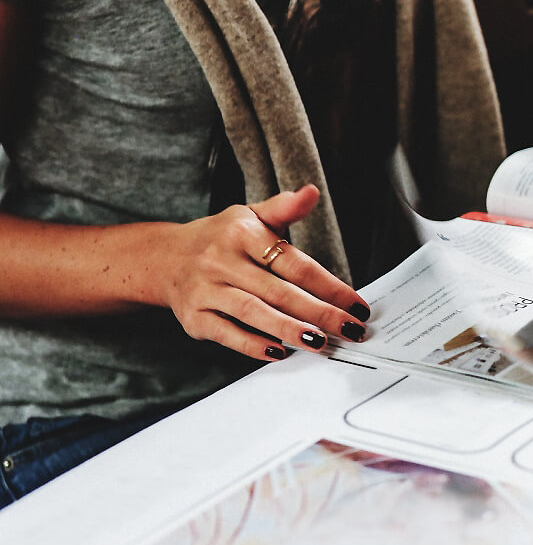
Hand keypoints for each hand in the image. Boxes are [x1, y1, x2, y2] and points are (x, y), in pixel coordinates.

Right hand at [155, 185, 369, 360]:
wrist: (164, 258)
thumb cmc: (220, 238)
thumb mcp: (250, 215)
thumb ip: (284, 208)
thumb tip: (311, 192)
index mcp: (243, 234)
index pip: (295, 263)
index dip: (329, 286)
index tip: (356, 305)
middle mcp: (222, 261)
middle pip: (279, 291)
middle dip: (319, 313)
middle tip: (349, 329)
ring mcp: (206, 291)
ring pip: (253, 313)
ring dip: (289, 329)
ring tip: (319, 343)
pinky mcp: (194, 318)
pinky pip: (226, 333)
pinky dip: (252, 345)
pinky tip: (279, 352)